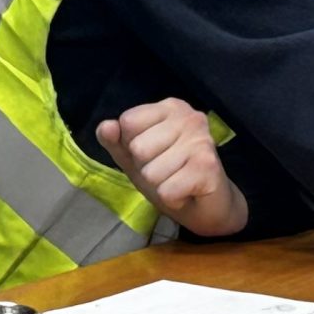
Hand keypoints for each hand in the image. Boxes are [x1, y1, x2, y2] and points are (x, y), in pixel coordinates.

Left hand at [98, 99, 248, 237]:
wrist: (207, 206)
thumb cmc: (170, 175)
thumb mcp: (133, 157)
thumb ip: (115, 140)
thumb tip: (106, 126)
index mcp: (170, 107)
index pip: (127, 122)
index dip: (131, 146)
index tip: (154, 153)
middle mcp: (189, 117)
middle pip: (138, 148)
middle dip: (147, 168)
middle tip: (168, 170)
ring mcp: (201, 140)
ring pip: (151, 172)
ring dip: (160, 185)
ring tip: (178, 181)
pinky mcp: (207, 166)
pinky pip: (167, 190)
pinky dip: (172, 199)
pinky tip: (186, 192)